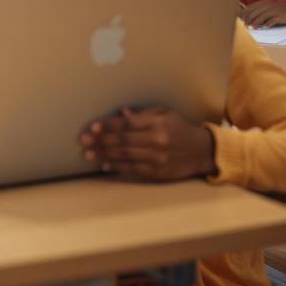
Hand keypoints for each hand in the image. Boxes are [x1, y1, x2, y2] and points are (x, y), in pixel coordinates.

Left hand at [79, 106, 215, 181]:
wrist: (202, 151)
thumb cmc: (180, 128)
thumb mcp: (165, 113)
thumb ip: (142, 113)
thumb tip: (121, 113)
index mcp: (157, 124)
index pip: (127, 125)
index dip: (108, 125)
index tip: (92, 127)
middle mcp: (157, 141)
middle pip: (123, 141)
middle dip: (101, 141)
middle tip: (83, 141)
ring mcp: (158, 159)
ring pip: (126, 156)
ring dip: (105, 155)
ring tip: (89, 154)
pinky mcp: (158, 173)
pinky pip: (133, 170)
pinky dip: (117, 167)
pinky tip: (104, 165)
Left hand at [242, 0, 285, 27]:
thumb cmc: (278, 10)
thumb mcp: (267, 8)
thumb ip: (258, 12)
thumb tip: (246, 19)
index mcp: (262, 3)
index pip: (250, 8)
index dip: (244, 15)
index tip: (241, 22)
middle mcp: (267, 6)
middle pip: (254, 12)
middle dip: (248, 20)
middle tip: (245, 27)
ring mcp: (274, 10)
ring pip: (262, 16)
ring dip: (256, 22)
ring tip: (252, 28)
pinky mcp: (281, 15)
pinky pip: (273, 19)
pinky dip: (268, 23)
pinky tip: (265, 27)